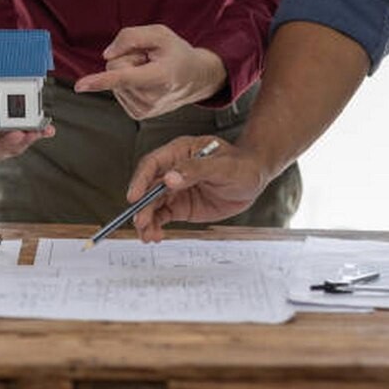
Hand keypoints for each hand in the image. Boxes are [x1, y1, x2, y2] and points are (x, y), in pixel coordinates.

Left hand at [74, 24, 226, 119]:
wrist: (195, 78)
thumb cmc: (176, 53)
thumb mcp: (160, 33)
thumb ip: (131, 36)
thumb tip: (107, 54)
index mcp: (160, 76)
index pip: (123, 77)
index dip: (100, 81)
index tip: (80, 86)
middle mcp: (151, 97)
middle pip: (113, 70)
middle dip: (126, 60)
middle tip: (149, 61)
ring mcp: (144, 109)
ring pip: (114, 82)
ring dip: (129, 72)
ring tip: (150, 72)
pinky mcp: (138, 114)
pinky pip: (117, 90)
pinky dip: (128, 83)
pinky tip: (146, 82)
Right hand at [126, 136, 272, 241]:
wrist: (254, 179)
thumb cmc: (241, 165)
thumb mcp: (223, 166)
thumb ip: (196, 170)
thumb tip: (170, 178)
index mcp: (179, 152)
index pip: (152, 164)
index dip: (140, 180)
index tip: (134, 197)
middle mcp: (172, 170)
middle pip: (148, 187)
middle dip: (143, 206)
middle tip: (141, 222)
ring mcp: (175, 189)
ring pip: (152, 205)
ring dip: (147, 220)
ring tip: (148, 235)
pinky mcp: (180, 206)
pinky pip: (162, 216)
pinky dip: (156, 226)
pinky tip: (155, 235)